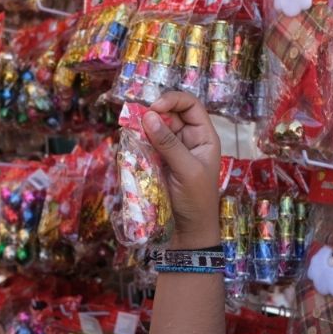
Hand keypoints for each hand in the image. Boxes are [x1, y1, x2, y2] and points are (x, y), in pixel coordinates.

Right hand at [141, 92, 220, 249]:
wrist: (188, 233)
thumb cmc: (196, 201)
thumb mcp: (187, 171)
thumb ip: (168, 144)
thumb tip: (148, 116)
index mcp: (204, 138)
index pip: (191, 106)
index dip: (174, 100)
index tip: (155, 107)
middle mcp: (187, 140)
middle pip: (169, 114)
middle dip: (153, 113)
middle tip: (136, 119)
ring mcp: (170, 151)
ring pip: (153, 129)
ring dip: (141, 127)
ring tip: (130, 130)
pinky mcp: (155, 163)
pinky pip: (144, 145)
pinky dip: (135, 142)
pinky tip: (129, 143)